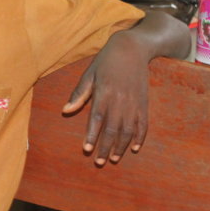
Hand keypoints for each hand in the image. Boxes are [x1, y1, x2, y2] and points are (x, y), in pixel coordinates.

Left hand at [62, 30, 149, 165]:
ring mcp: (134, 103)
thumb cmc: (106, 61)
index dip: (91, 135)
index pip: (97, 119)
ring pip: (128, 130)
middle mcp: (120, 101)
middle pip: (112, 129)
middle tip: (99, 162)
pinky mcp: (144, 103)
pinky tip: (134, 148)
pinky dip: (140, 137)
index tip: (86, 149)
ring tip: (114, 158)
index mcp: (104, 94)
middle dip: (106, 148)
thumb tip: (65, 110)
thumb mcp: (89, 74)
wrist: (133, 48)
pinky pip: (143, 124)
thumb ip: (79, 93)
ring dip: (121, 146)